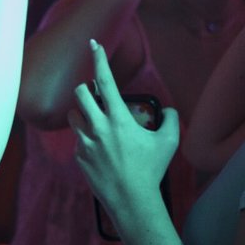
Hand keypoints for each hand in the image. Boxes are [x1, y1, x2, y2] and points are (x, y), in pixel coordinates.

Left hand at [69, 40, 178, 232]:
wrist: (131, 199)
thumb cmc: (151, 169)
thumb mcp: (169, 143)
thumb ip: (171, 121)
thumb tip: (170, 111)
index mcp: (118, 119)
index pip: (106, 81)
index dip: (99, 59)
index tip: (93, 44)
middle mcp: (97, 127)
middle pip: (80, 94)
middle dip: (87, 90)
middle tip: (96, 96)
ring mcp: (84, 142)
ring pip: (73, 115)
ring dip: (82, 113)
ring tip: (98, 122)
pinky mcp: (78, 156)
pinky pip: (77, 138)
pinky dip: (86, 137)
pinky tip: (101, 150)